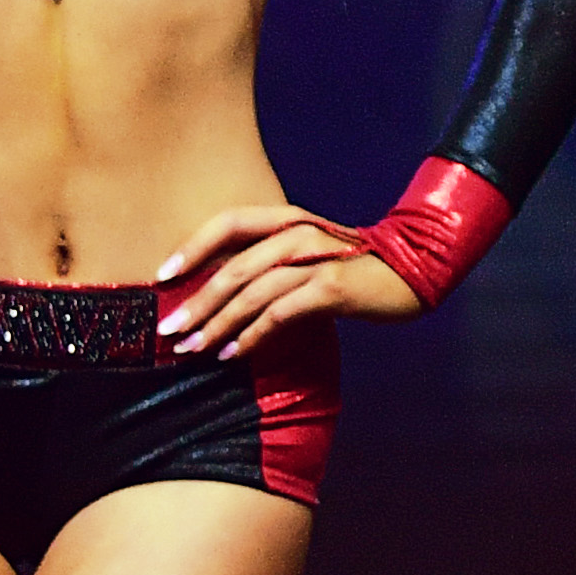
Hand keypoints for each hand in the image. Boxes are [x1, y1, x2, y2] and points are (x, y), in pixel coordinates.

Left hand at [156, 198, 430, 354]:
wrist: (413, 270)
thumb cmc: (349, 266)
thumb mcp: (303, 255)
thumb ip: (265, 264)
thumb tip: (213, 295)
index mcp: (286, 219)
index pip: (228, 223)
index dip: (191, 247)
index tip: (162, 276)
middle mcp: (297, 233)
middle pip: (232, 268)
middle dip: (196, 302)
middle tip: (168, 330)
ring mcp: (316, 259)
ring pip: (252, 293)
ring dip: (217, 325)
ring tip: (193, 350)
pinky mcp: (332, 288)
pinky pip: (280, 314)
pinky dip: (252, 336)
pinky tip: (232, 354)